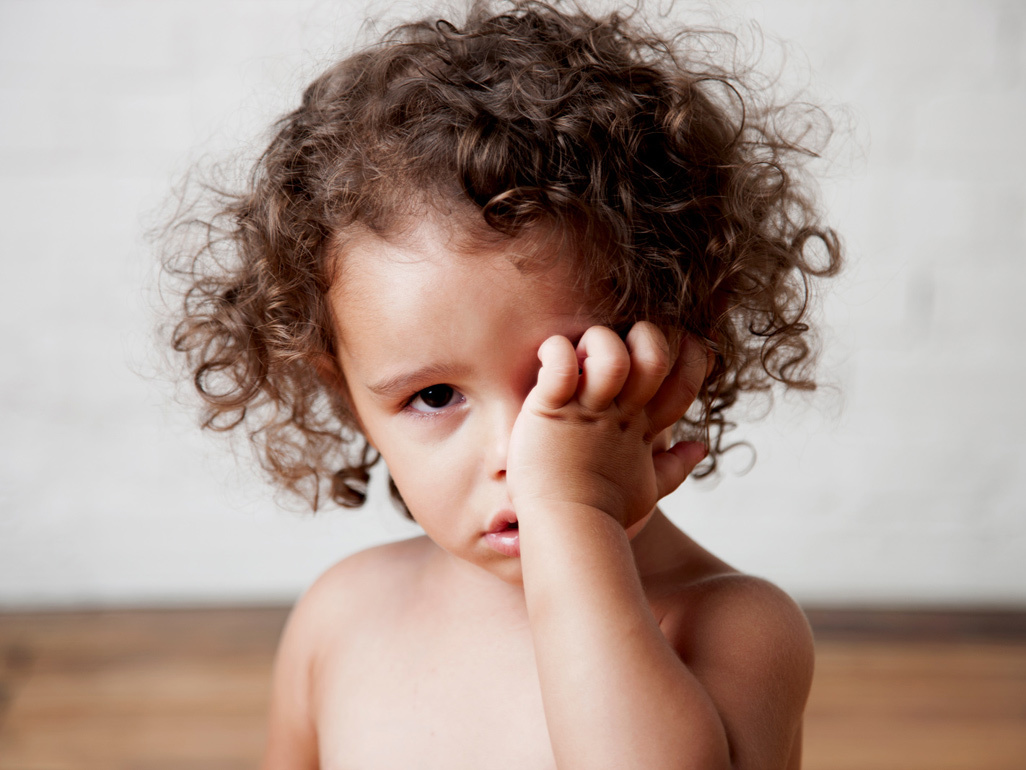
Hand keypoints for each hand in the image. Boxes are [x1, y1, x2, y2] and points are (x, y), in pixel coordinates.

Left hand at [506, 322, 708, 528]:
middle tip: (621, 343)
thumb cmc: (603, 510)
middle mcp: (620, 414)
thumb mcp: (647, 488)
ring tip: (580, 353)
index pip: (684, 382)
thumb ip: (675, 466)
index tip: (679, 344)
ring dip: (599, 342)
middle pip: (654, 357)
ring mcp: (587, 411)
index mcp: (643, 427)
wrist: (567, 530)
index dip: (692, 357)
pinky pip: (560, 365)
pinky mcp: (550, 409)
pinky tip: (548, 355)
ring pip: (611, 356)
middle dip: (645, 337)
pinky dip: (555, 351)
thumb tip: (701, 448)